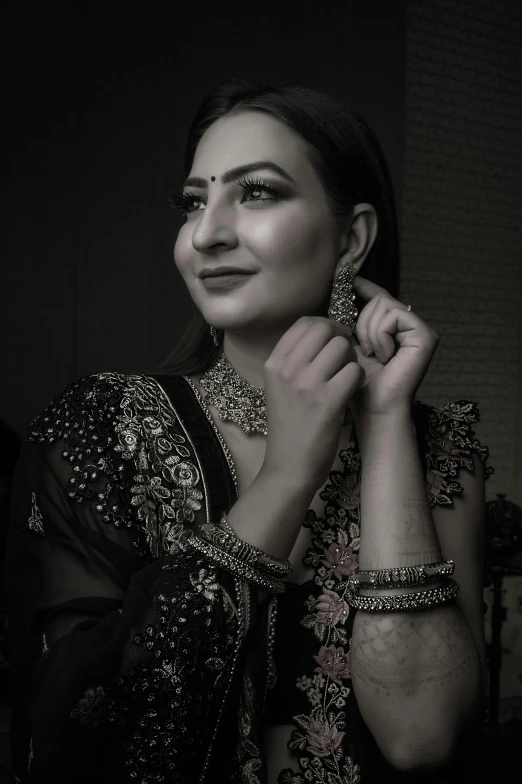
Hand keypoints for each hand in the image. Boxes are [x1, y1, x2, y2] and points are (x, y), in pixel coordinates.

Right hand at [263, 317, 364, 491]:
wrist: (288, 468)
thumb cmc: (290, 427)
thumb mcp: (279, 387)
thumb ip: (295, 360)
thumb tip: (322, 331)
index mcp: (274, 363)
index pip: (304, 323)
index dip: (326, 326)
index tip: (333, 343)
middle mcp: (287, 370)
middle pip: (325, 329)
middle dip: (341, 339)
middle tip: (344, 359)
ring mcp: (307, 385)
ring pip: (342, 347)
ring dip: (351, 359)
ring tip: (346, 377)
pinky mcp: (328, 401)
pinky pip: (354, 371)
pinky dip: (358, 379)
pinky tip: (350, 392)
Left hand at [348, 276, 438, 417]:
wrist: (374, 408)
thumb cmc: (360, 383)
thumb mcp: (350, 345)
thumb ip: (351, 320)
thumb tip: (341, 289)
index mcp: (396, 328)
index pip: (380, 297)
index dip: (365, 286)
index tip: (347, 275)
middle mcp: (411, 326)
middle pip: (380, 299)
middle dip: (362, 322)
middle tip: (364, 349)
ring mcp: (421, 330)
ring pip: (384, 305)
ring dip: (369, 331)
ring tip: (374, 355)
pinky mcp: (425, 336)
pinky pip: (394, 316)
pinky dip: (381, 335)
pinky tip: (384, 356)